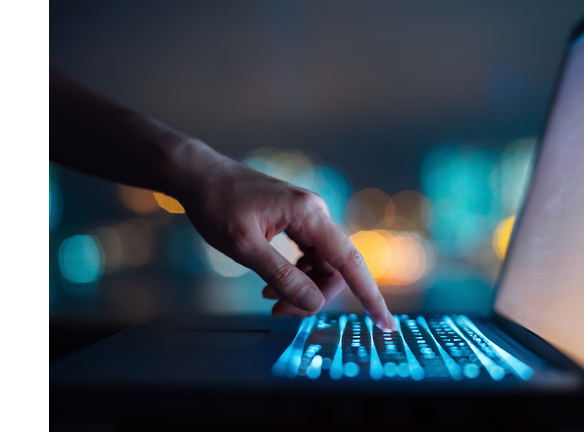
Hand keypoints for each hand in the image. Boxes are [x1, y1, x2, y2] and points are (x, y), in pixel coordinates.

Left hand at [172, 142, 396, 330]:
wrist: (199, 175)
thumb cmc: (217, 204)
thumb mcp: (244, 246)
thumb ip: (281, 275)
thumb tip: (313, 302)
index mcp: (309, 214)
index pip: (350, 261)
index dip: (370, 295)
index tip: (385, 322)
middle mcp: (315, 213)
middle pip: (335, 267)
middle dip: (314, 295)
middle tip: (280, 311)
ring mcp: (306, 216)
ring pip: (322, 263)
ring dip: (303, 286)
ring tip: (270, 297)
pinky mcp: (296, 220)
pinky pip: (309, 254)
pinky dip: (296, 274)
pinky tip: (272, 283)